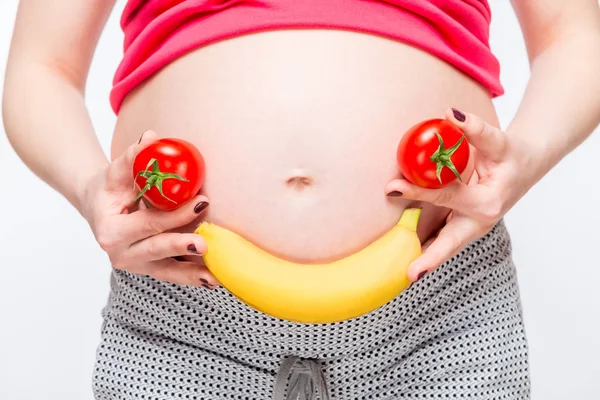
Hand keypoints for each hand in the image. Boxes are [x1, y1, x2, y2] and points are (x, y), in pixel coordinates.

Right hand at [79, 130, 217, 288]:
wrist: (99, 209)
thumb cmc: (109, 189)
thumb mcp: (115, 173)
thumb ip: (132, 157)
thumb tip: (151, 138)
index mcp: (111, 231)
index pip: (148, 223)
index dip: (175, 215)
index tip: (201, 201)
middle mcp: (122, 254)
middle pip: (157, 250)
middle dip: (181, 246)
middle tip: (205, 243)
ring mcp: (137, 265)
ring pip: (167, 271)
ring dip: (191, 275)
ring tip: (215, 277)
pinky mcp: (150, 270)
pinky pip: (173, 275)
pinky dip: (192, 278)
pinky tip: (213, 280)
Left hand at [386, 108, 539, 282]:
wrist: (526, 166)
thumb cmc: (512, 155)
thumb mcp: (497, 141)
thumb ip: (474, 129)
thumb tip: (449, 114)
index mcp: (487, 202)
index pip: (447, 196)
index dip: (419, 191)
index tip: (394, 188)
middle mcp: (479, 221)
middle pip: (449, 242)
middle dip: (429, 258)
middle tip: (409, 273)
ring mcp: (472, 227)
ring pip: (445, 245)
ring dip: (425, 259)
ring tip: (401, 275)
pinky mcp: (464, 226)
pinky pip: (442, 238)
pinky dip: (426, 247)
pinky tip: (407, 255)